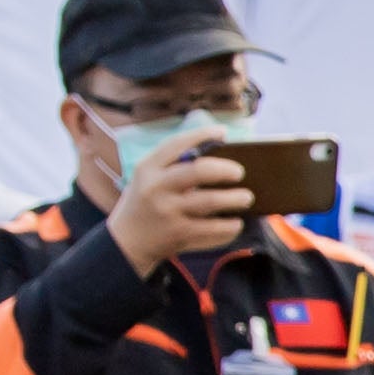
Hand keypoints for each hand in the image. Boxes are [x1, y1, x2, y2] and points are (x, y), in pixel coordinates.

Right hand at [105, 141, 261, 271]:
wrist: (127, 241)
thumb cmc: (147, 201)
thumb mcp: (148, 178)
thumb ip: (174, 164)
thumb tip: (221, 153)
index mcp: (147, 168)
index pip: (177, 144)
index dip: (203, 135)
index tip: (223, 133)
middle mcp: (156, 188)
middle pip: (198, 171)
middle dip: (225, 169)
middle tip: (240, 172)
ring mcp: (167, 213)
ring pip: (210, 202)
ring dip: (234, 198)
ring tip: (246, 197)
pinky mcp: (178, 236)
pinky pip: (213, 229)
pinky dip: (229, 226)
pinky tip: (236, 223)